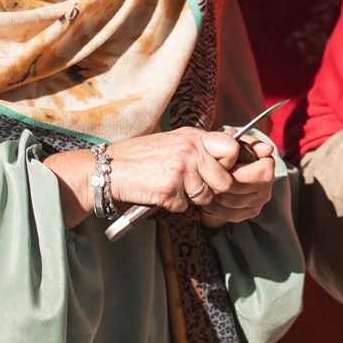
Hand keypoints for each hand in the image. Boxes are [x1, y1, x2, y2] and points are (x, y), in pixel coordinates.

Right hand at [106, 127, 242, 214]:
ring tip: (171, 186)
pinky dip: (172, 204)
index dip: (230, 164)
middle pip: (225, 181)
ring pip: (205, 197)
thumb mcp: (173, 141)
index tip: (219, 170)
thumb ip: (197, 148)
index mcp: (193, 136)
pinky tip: (159, 192)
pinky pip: (184, 206)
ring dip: (190, 198)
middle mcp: (190, 150)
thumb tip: (226, 159)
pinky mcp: (170, 188)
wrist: (110, 169)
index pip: (233, 148)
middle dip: (212, 190)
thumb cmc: (140, 157)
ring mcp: (181, 169)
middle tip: (194, 186)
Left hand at [197, 132, 277, 227]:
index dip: (234, 172)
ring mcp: (259, 201)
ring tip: (205, 187)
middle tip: (206, 178)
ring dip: (216, 196)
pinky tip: (209, 199)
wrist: (226, 167)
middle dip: (220, 184)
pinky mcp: (251, 212)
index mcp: (268, 167)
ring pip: (233, 203)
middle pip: (240, 190)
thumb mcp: (233, 142)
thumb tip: (268, 149)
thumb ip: (246, 142)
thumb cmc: (229, 153)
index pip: (257, 175)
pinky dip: (217, 208)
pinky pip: (231, 215)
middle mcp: (267, 186)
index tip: (220, 167)